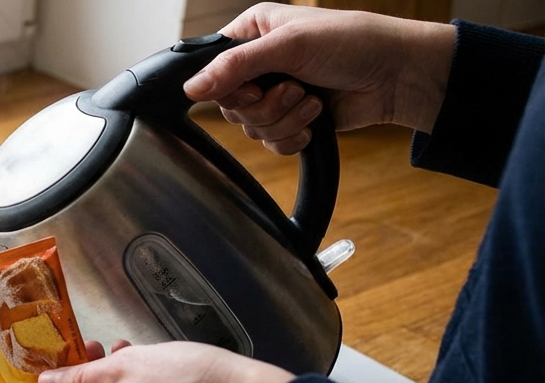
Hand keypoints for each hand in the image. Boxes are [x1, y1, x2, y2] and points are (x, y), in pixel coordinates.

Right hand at [183, 3, 455, 153]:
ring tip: (313, 101)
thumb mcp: (289, 45)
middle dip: (264, 106)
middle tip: (293, 90)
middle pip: (230, 105)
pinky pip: (272, 143)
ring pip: (251, 127)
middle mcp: (260, 64)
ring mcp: (276, 94)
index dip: (227, 87)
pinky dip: (293, 138)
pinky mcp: (293, 120)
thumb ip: (235, 66)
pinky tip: (315, 122)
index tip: (253, 88)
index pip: (212, 69)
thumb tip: (191, 89)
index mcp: (253, 33)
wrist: (398, 75)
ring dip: (285, 120)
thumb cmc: (354, 42)